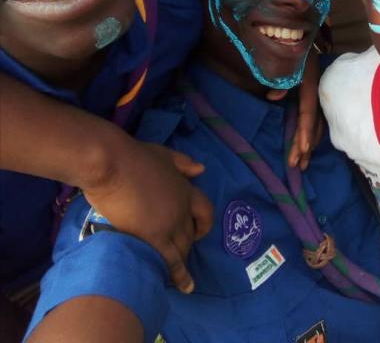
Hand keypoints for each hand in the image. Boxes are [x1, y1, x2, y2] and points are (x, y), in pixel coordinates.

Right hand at [82, 137, 212, 293]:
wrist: (113, 165)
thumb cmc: (134, 157)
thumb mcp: (164, 154)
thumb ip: (183, 163)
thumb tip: (202, 170)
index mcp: (185, 188)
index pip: (205, 210)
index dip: (203, 223)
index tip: (198, 232)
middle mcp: (182, 209)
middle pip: (191, 233)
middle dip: (186, 244)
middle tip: (176, 252)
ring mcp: (170, 224)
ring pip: (182, 249)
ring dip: (180, 259)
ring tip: (174, 272)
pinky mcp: (154, 237)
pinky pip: (171, 261)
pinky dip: (180, 275)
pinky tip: (184, 287)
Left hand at [266, 50, 323, 170]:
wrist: (298, 32)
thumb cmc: (288, 46)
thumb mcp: (283, 60)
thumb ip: (278, 80)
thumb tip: (271, 99)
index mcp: (310, 82)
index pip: (308, 111)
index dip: (305, 131)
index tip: (301, 149)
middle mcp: (316, 90)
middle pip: (314, 122)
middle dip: (306, 145)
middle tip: (298, 165)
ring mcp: (317, 92)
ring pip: (318, 123)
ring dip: (310, 143)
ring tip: (303, 162)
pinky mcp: (314, 93)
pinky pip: (316, 118)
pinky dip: (312, 133)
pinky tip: (308, 144)